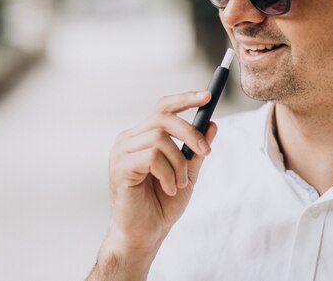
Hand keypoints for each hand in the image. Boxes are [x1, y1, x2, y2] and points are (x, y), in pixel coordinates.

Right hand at [90, 91, 216, 279]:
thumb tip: (212, 123)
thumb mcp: (187, 173)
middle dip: (190, 133)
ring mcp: (121, 152)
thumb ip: (197, 150)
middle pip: (163, 117)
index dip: (185, 99)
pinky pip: (152, 157)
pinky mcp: (120, 167)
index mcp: (142, 137)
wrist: (144, 235)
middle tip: (205, 153)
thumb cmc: (161, 205)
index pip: (162, 107)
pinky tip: (168, 189)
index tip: (208, 96)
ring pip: (160, 138)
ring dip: (179, 162)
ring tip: (179, 183)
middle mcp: (128, 139)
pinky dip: (168, 174)